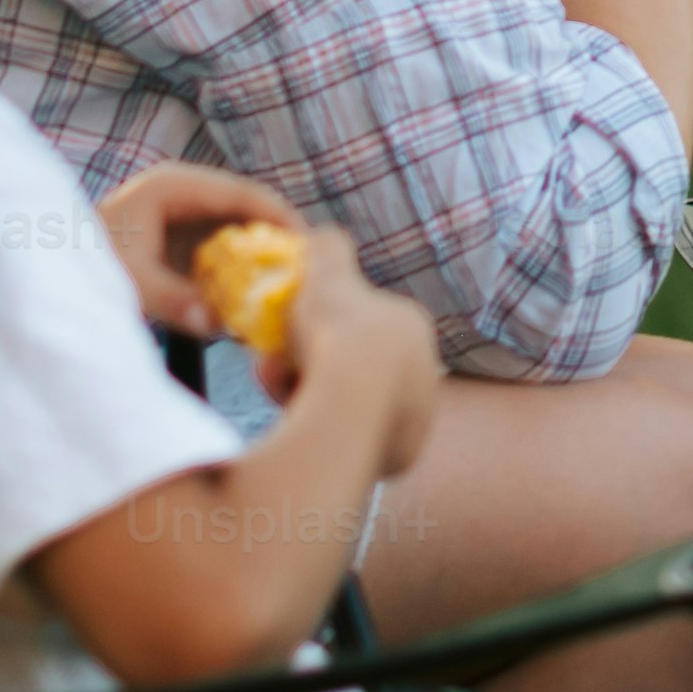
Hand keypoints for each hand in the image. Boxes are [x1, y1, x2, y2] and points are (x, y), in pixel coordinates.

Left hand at [98, 164, 299, 337]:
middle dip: (278, 238)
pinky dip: (242, 268)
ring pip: (240, 228)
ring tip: (292, 285)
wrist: (53, 266)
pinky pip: (225, 247)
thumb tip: (215, 324)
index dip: (280, 217)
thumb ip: (173, 300)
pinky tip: (258, 295)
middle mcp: (185, 191)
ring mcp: (186, 213)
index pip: (243, 193)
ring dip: (263, 255)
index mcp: (175, 185)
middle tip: (310, 270)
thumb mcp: (130, 282)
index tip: (309, 245)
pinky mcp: (183, 237)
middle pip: (248, 208)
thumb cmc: (86, 263)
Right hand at [277, 216, 440, 432]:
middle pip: (347, 369)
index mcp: (413, 327)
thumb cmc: (339, 331)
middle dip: (302, 364)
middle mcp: (424, 374)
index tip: (283, 332)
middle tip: (268, 364)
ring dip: (300, 394)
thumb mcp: (327, 273)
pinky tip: (291, 421)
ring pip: (345, 404)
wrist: (352, 400)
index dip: (313, 329)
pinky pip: (349, 440)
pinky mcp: (400, 457)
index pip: (355, 329)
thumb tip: (320, 234)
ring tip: (271, 385)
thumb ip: (327, 249)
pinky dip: (317, 429)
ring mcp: (416, 418)